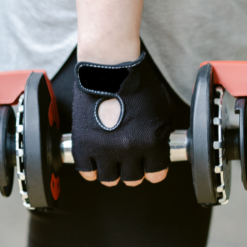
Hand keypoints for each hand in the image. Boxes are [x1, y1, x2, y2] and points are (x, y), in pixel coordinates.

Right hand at [71, 51, 171, 185]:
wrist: (110, 67)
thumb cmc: (136, 83)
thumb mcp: (162, 109)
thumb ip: (162, 133)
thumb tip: (161, 148)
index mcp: (152, 141)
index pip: (156, 175)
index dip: (153, 170)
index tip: (149, 166)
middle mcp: (129, 149)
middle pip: (132, 179)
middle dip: (133, 170)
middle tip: (129, 159)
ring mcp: (104, 149)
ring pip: (109, 179)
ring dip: (112, 171)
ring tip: (112, 160)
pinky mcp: (83, 144)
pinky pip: (86, 171)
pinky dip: (91, 169)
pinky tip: (95, 161)